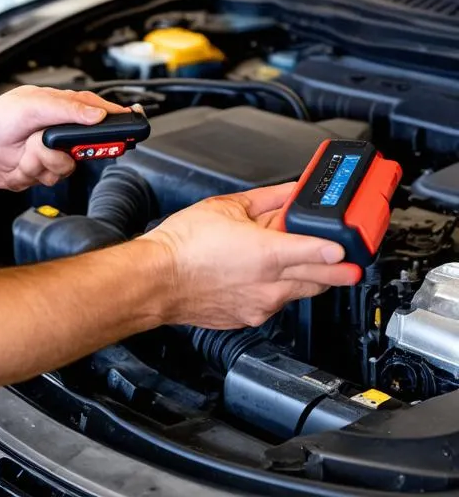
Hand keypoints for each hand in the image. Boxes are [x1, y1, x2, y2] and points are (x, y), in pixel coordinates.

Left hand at [0, 86, 127, 190]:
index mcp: (57, 107)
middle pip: (86, 143)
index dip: (114, 116)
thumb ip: (66, 108)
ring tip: (27, 150)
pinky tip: (22, 163)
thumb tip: (97, 113)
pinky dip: (36, 172)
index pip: (94, 110)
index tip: (131, 122)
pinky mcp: (41, 171)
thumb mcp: (31, 106)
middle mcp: (57, 129)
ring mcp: (50, 152)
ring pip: (70, 164)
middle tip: (55, 145)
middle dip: (70, 148)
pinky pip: (53, 177)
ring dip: (46, 161)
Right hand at [141, 182, 361, 329]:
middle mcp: (269, 284)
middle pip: (319, 280)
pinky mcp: (249, 318)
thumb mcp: (224, 207)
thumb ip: (264, 199)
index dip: (340, 251)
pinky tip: (266, 276)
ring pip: (298, 293)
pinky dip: (277, 290)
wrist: (157, 278)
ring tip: (307, 263)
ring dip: (307, 279)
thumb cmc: (183, 244)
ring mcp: (261, 305)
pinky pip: (274, 304)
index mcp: (267, 253)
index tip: (352, 248)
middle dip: (340, 273)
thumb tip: (287, 193)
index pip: (318, 252)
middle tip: (352, 266)